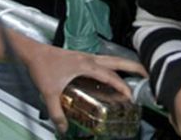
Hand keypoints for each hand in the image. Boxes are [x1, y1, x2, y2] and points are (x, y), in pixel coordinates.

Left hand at [19, 40, 145, 133]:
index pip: (110, 76)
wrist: (33, 53)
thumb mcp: (49, 93)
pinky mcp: (81, 57)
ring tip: (135, 72)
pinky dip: (112, 67)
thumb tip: (63, 128)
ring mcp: (86, 57)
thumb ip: (56, 112)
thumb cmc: (42, 68)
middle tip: (147, 73)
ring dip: (124, 65)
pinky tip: (110, 76)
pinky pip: (103, 61)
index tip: (131, 96)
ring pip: (111, 59)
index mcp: (86, 65)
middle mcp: (90, 59)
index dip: (122, 86)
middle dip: (133, 67)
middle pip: (117, 61)